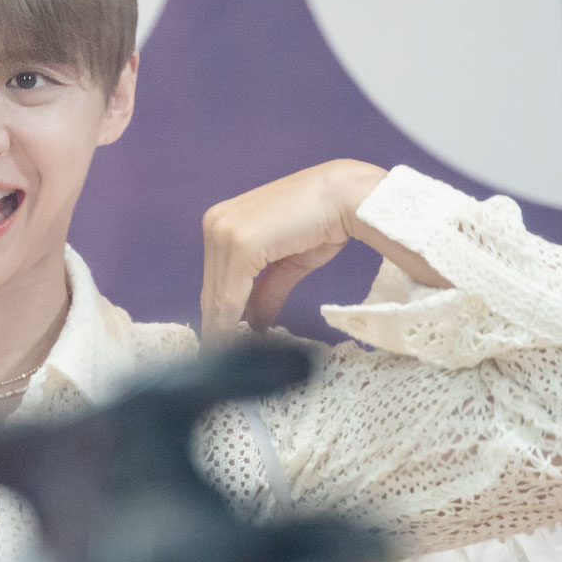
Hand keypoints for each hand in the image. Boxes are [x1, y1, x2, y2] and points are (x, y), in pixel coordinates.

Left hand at [201, 160, 443, 345]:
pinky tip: (233, 342)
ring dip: (223, 330)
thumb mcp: (288, 264)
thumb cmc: (323, 222)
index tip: (216, 347)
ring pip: (219, 295)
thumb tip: (254, 324)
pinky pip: (231, 293)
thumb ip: (266, 291)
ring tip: (229, 361)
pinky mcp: (239, 243)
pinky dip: (231, 320)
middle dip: (218, 327)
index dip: (216, 316)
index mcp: (224, 223)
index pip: (214, 280)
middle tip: (222, 363)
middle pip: (213, 290)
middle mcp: (216, 223)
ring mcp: (225, 231)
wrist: (348, 197)